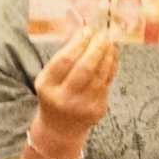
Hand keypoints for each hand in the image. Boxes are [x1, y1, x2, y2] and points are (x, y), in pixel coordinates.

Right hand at [33, 28, 118, 143]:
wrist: (61, 128)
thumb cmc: (55, 94)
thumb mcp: (50, 78)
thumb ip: (64, 57)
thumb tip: (85, 30)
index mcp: (47, 87)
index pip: (65, 61)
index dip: (79, 43)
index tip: (87, 31)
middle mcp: (64, 98)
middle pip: (85, 68)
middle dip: (97, 48)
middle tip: (103, 34)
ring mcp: (82, 106)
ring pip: (100, 75)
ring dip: (107, 55)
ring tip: (109, 42)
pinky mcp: (98, 110)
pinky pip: (107, 83)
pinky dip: (111, 66)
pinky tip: (112, 55)